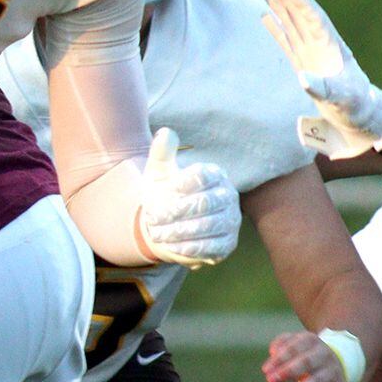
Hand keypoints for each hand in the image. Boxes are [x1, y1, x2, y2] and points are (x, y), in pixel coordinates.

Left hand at [134, 127, 239, 266]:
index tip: (165, 189)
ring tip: (157, 234)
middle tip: (152, 218)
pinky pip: (212, 247)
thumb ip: (162, 152)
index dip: (182, 184)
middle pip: (204, 203)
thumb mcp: (159, 171)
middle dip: (175, 212)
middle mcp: (227, 196)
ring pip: (208, 226)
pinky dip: (190, 248)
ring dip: (178, 232)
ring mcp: (230, 220)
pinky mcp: (228, 243)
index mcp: (214, 174)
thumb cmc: (165, 193)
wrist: (167, 224)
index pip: (202, 176)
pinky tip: (172, 248)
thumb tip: (165, 133)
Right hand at [260, 0, 381, 158]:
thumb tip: (303, 80)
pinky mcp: (303, 62)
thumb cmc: (355, 106)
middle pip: (302, 14)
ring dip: (280, 6)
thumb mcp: (343, 99)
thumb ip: (324, 89)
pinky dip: (276, 28)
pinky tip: (265, 16)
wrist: (358, 114)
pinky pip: (287, 40)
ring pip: (293, 23)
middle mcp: (321, 44)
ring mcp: (311, 52)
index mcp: (332, 47)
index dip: (301, 2)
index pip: (314, 19)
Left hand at [265, 330, 353, 381]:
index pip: (294, 348)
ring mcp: (332, 371)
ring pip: (317, 381)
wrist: (336, 362)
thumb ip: (281, 343)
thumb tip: (273, 352)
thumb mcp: (295, 342)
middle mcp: (324, 354)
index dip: (279, 359)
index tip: (265, 370)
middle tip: (270, 381)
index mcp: (311, 340)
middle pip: (307, 362)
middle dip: (288, 371)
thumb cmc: (306, 352)